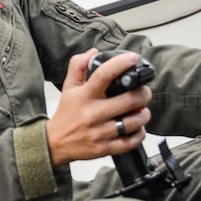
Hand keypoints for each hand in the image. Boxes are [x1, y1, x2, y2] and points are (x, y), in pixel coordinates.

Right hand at [46, 49, 152, 166]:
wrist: (55, 143)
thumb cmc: (66, 114)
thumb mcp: (68, 87)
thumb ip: (77, 66)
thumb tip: (93, 52)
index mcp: (85, 96)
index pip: (104, 75)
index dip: (121, 64)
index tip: (132, 58)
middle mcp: (93, 113)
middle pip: (129, 99)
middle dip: (143, 93)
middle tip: (144, 92)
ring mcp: (100, 132)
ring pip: (134, 121)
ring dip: (144, 114)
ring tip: (142, 110)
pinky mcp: (105, 148)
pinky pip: (131, 141)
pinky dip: (139, 134)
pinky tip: (137, 128)